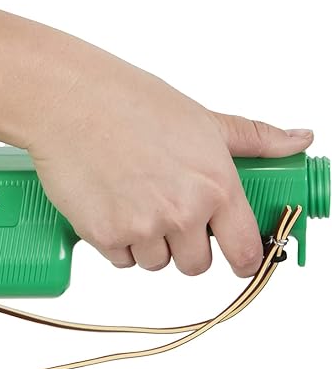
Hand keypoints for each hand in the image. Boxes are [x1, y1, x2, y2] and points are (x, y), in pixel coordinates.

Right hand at [27, 53, 312, 276]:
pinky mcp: (104, 235)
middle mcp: (182, 213)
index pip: (245, 251)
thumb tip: (299, 139)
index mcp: (215, 186)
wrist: (69, 102)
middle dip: (185, 246)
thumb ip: (253, 138)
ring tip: (133, 202)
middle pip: (196, 265)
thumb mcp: (201, 118)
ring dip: (148, 243)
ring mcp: (142, 228)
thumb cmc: (130, 102)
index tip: (234, 257)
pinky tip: (110, 206)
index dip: (241, 258)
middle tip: (167, 214)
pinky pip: (120, 259)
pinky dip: (116, 242)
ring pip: (155, 262)